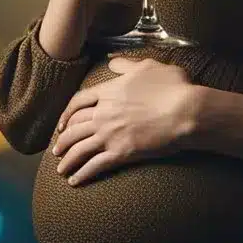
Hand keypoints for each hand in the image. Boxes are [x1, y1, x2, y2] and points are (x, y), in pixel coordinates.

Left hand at [52, 56, 195, 185]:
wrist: (186, 111)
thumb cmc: (172, 87)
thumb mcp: (149, 66)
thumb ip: (127, 64)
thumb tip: (112, 61)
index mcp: (109, 92)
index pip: (78, 102)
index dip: (67, 114)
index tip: (62, 123)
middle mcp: (104, 113)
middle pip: (74, 127)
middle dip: (63, 139)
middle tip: (57, 149)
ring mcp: (111, 134)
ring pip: (79, 148)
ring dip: (67, 160)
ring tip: (60, 169)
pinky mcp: (121, 152)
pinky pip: (94, 166)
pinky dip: (82, 174)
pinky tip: (75, 181)